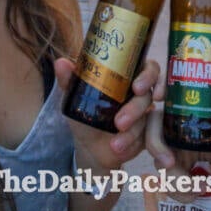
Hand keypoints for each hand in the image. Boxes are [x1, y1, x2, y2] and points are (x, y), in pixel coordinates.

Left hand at [54, 57, 159, 171]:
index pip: (148, 67)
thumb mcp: (76, 97)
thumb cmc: (86, 114)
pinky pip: (149, 137)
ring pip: (146, 119)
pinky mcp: (149, 133)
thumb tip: (60, 62)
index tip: (138, 87)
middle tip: (120, 122)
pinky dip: (134, 143)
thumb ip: (69, 79)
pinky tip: (120, 148)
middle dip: (135, 108)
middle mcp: (141, 93)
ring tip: (114, 144)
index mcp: (128, 77)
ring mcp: (147, 113)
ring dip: (131, 132)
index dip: (149, 74)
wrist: (90, 147)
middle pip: (149, 94)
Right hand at [146, 78, 210, 210]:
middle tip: (170, 163)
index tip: (158, 97)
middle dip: (156, 145)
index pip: (173, 94)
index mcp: (200, 117)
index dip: (159, 87)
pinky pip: (167, 181)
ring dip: (173, 178)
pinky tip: (197, 193)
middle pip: (154, 128)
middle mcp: (185, 131)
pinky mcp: (179, 173)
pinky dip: (178, 191)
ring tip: (199, 187)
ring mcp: (179, 152)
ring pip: (157, 158)